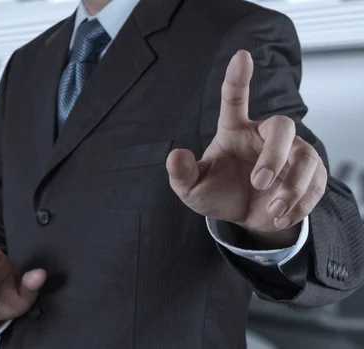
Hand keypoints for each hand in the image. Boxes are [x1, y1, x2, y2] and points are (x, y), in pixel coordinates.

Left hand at [166, 50, 326, 242]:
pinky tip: (280, 215)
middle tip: (259, 182)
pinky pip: (316, 183)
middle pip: (283, 126)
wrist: (245, 217)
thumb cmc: (217, 193)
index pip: (234, 98)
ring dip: (292, 186)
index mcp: (234, 130)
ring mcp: (292, 153)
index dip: (238, 77)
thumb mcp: (192, 188)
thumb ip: (182, 173)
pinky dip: (301, 203)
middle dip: (275, 156)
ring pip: (306, 156)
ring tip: (273, 208)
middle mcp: (265, 136)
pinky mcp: (311, 173)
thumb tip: (175, 155)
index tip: (242, 56)